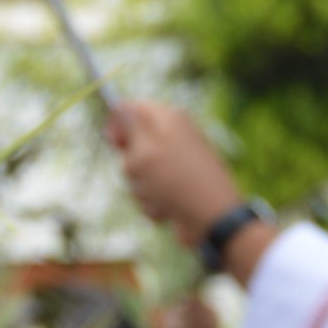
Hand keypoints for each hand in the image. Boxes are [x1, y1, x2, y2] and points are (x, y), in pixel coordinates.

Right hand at [106, 101, 240, 248]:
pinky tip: (167, 209)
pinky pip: (150, 194)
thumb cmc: (177, 181)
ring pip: (138, 174)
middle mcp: (173, 139)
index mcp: (169, 119)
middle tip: (144, 173)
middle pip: (131, 147)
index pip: (133, 109)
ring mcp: (175, 165)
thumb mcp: (146, 149)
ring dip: (142, 189)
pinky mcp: (176, 189)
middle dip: (131, 166)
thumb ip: (129, 126)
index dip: (118, 125)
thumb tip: (119, 108)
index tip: (114, 142)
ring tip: (159, 195)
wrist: (212, 219)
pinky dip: (154, 204)